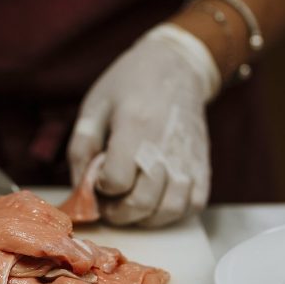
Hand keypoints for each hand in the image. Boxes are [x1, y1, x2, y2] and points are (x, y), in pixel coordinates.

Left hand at [67, 25, 219, 226]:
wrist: (176, 66)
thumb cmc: (129, 84)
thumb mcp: (94, 106)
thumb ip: (81, 148)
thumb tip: (80, 188)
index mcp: (134, 126)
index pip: (115, 181)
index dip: (101, 187)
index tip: (99, 175)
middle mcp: (165, 146)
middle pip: (141, 204)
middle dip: (117, 212)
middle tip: (109, 199)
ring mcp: (188, 158)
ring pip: (168, 212)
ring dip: (144, 217)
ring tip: (132, 200)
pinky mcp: (203, 165)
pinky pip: (193, 206)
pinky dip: (172, 212)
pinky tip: (156, 198)